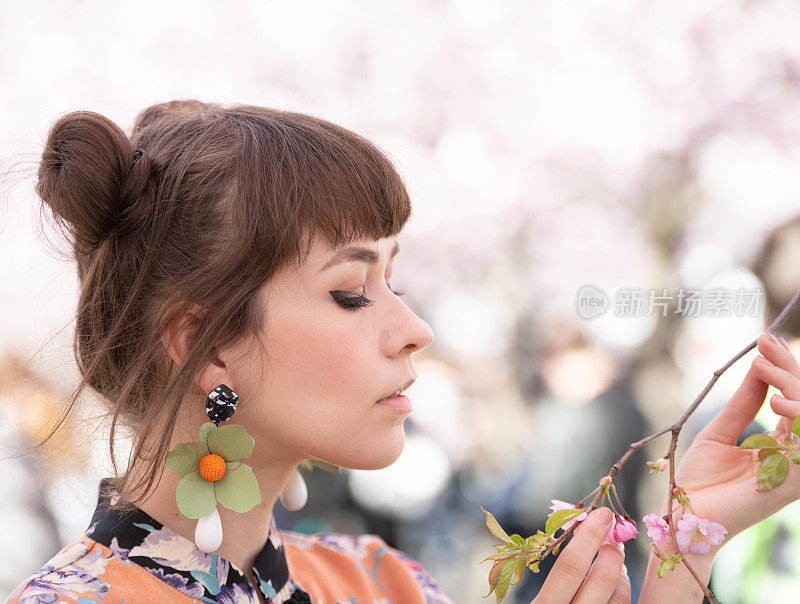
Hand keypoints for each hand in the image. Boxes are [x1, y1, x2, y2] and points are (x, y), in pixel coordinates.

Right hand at [532, 507, 630, 602]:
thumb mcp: (541, 601)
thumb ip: (557, 577)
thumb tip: (582, 531)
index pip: (571, 565)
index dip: (589, 536)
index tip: (601, 513)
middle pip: (602, 577)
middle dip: (612, 549)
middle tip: (614, 533)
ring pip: (620, 593)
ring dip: (620, 569)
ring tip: (612, 557)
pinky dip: (623, 588)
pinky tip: (616, 582)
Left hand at [665, 331, 799, 541]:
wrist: (683, 515)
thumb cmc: (699, 480)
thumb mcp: (719, 432)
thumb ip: (743, 404)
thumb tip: (759, 367)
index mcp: (780, 447)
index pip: (794, 400)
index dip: (784, 368)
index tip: (765, 339)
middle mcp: (793, 457)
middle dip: (790, 369)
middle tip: (768, 342)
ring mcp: (795, 471)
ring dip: (796, 388)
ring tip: (768, 365)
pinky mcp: (791, 485)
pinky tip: (779, 402)